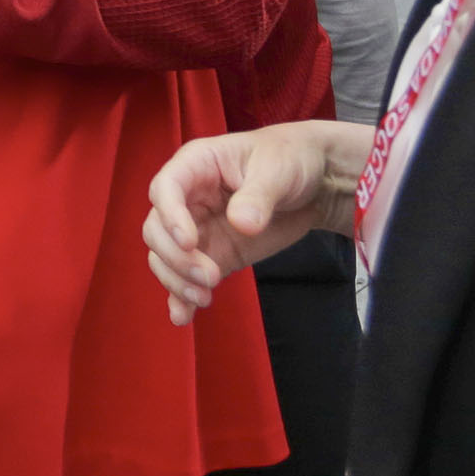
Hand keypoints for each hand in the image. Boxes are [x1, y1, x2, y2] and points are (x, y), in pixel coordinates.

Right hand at [143, 119, 368, 324]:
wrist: (316, 183)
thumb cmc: (291, 159)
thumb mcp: (278, 169)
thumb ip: (259, 195)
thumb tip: (242, 224)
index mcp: (196, 166)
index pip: (165, 189)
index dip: (170, 216)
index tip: (189, 242)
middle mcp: (188, 199)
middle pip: (157, 229)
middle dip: (176, 258)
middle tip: (209, 277)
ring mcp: (198, 229)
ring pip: (165, 257)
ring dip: (177, 281)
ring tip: (205, 298)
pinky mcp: (213, 255)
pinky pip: (187, 278)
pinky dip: (181, 297)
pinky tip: (183, 316)